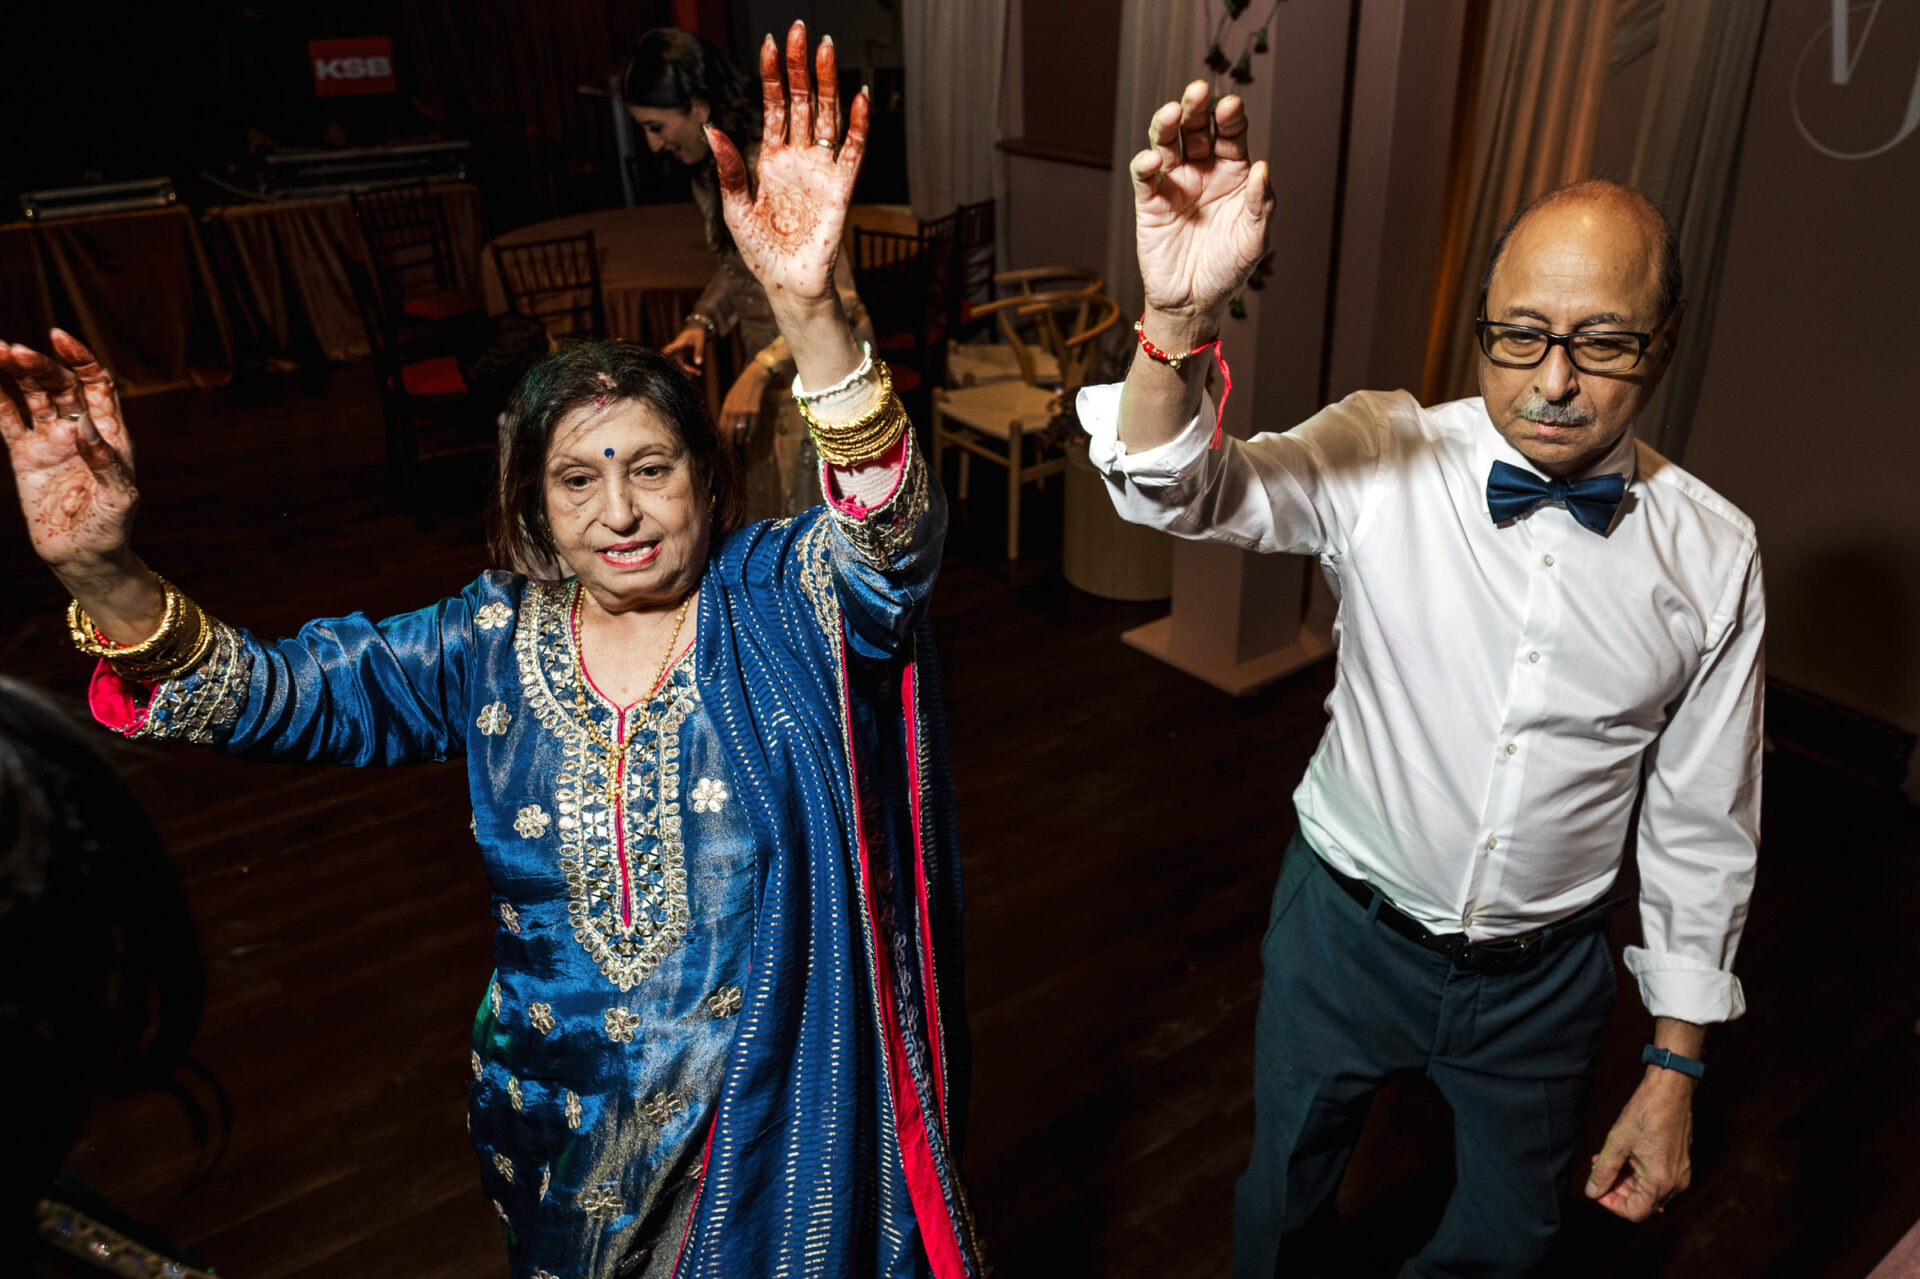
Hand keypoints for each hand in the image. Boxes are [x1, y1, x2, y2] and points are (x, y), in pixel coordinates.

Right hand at [1, 330, 140, 578]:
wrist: (83, 556)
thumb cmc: (111, 526)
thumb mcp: (118, 495)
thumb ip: (103, 460)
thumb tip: (80, 424)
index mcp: (109, 431)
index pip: (96, 383)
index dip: (80, 358)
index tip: (59, 338)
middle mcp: (78, 429)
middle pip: (59, 384)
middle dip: (39, 364)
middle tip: (17, 351)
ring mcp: (50, 440)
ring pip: (31, 395)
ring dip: (14, 372)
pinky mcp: (25, 455)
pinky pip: (7, 420)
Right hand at [662, 324, 706, 373]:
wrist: (696, 329)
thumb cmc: (697, 333)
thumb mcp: (700, 341)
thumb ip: (698, 352)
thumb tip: (698, 363)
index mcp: (678, 343)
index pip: (669, 350)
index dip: (665, 356)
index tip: (661, 361)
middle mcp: (675, 350)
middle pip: (672, 361)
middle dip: (680, 370)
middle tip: (690, 376)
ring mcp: (677, 354)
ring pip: (678, 365)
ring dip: (687, 371)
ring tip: (698, 373)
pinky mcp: (681, 357)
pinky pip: (683, 365)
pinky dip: (690, 369)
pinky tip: (698, 372)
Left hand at [709, 22, 866, 308]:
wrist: (786, 285)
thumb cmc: (761, 252)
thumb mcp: (735, 209)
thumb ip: (729, 169)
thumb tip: (712, 128)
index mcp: (772, 159)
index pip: (774, 106)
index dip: (773, 75)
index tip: (770, 43)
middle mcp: (799, 158)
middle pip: (802, 101)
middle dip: (800, 66)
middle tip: (800, 30)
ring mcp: (821, 170)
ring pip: (827, 116)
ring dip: (828, 83)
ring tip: (826, 48)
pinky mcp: (842, 188)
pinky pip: (853, 150)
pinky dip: (858, 124)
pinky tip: (858, 96)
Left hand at [720, 363, 770, 444]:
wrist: (754, 379)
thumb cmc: (741, 389)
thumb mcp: (729, 398)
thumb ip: (726, 411)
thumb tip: (724, 425)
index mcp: (726, 408)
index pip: (722, 426)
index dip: (722, 435)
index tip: (722, 441)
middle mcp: (734, 412)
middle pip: (730, 432)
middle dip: (729, 441)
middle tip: (729, 446)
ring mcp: (745, 413)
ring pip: (741, 432)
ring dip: (740, 439)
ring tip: (739, 442)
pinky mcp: (755, 413)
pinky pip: (752, 428)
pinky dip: (750, 434)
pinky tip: (748, 438)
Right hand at [1130, 81, 1273, 341]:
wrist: (1193, 303)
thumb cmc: (1228, 269)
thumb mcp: (1254, 239)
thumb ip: (1260, 203)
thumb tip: (1261, 167)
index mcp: (1232, 173)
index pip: (1231, 135)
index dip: (1230, 118)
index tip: (1231, 106)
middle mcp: (1202, 171)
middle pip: (1197, 129)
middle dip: (1197, 108)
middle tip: (1198, 92)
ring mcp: (1174, 184)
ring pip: (1167, 142)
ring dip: (1168, 123)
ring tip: (1172, 112)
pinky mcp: (1149, 202)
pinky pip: (1145, 177)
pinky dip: (1145, 165)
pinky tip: (1153, 161)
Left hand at [1586, 1070, 1693, 1220]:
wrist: (1671, 1090)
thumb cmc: (1645, 1112)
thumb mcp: (1617, 1142)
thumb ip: (1603, 1171)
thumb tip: (1591, 1192)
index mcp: (1660, 1182)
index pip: (1634, 1212)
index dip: (1611, 1204)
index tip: (1597, 1188)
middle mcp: (1675, 1184)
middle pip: (1641, 1203)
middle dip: (1616, 1190)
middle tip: (1598, 1169)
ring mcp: (1680, 1175)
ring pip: (1648, 1192)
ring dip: (1625, 1181)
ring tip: (1605, 1160)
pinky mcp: (1680, 1165)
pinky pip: (1657, 1179)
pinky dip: (1638, 1173)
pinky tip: (1623, 1156)